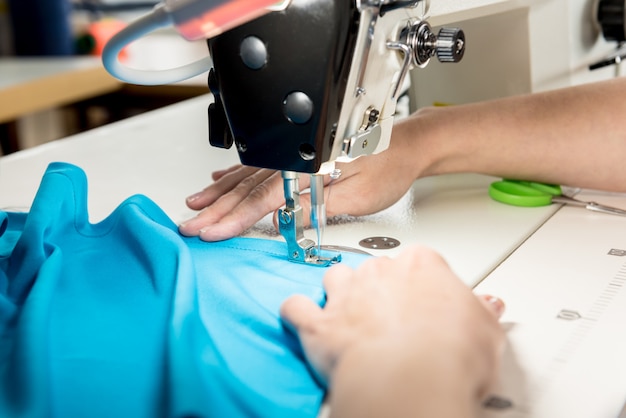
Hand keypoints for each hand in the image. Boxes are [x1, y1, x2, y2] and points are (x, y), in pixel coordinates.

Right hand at [178, 116, 424, 240]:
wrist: (407, 143)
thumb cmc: (388, 167)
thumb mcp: (358, 195)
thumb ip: (317, 206)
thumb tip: (282, 219)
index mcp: (307, 167)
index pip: (262, 198)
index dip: (233, 218)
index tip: (212, 232)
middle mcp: (295, 158)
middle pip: (246, 187)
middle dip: (215, 209)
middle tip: (190, 226)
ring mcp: (293, 154)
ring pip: (246, 176)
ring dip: (219, 192)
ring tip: (195, 205)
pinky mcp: (297, 154)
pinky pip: (257, 165)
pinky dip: (235, 174)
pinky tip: (219, 179)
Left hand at [280, 246, 504, 416]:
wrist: (411, 378)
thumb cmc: (449, 353)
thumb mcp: (486, 330)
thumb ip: (483, 312)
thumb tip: (489, 307)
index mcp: (421, 264)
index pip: (418, 263)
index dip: (420, 283)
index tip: (423, 299)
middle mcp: (379, 272)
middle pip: (374, 269)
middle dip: (379, 287)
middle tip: (390, 312)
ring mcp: (345, 296)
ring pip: (334, 278)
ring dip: (338, 291)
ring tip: (346, 308)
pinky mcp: (319, 324)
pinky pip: (296, 307)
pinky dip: (297, 312)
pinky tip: (302, 316)